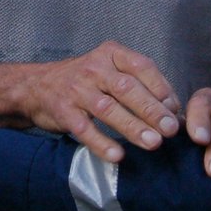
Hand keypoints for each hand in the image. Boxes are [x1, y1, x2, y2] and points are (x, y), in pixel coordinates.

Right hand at [15, 41, 181, 163]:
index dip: (161, 88)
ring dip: (132, 127)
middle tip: (170, 129)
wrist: (36, 86)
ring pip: (108, 109)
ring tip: (153, 143)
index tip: (174, 109)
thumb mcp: (109, 70)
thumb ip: (139, 84)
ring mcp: (77, 90)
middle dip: (152, 110)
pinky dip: (101, 143)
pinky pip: (84, 129)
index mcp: (111, 54)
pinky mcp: (63, 111)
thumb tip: (173, 110)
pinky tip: (118, 156)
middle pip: (127, 88)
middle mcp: (94, 68)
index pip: (142, 66)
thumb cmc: (84, 81)